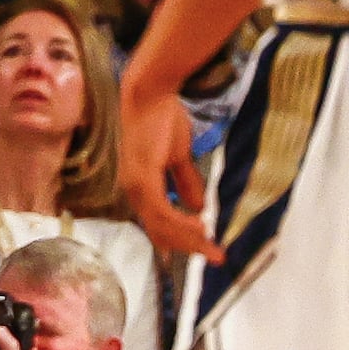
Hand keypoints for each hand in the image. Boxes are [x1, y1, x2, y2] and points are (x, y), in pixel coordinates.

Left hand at [117, 66, 213, 258]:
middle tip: (215, 257)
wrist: (151, 92)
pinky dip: (182, 223)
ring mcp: (135, 185)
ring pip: (162, 225)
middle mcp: (133, 190)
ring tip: (212, 249)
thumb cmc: (162, 118)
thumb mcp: (178, 156)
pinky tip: (201, 228)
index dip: (178, 240)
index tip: (200, 252)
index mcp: (140, 186)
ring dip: (189, 240)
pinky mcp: (142, 177)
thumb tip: (198, 207)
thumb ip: (185, 182)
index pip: (158, 223)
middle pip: (160, 230)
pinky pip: (162, 211)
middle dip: (189, 246)